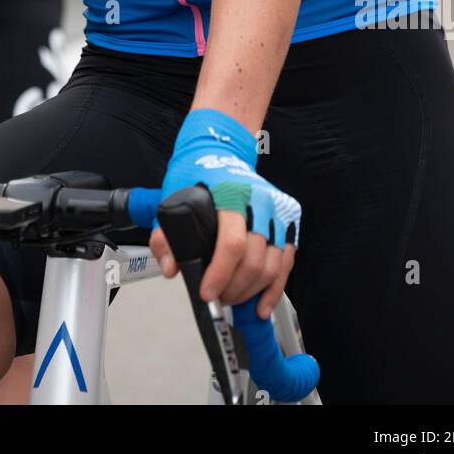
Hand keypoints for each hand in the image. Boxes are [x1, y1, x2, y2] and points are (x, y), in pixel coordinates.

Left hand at [150, 108, 299, 317]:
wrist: (223, 149)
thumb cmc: (198, 172)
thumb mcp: (172, 195)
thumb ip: (166, 234)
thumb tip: (171, 268)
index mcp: (230, 193)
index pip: (232, 243)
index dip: (220, 273)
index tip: (207, 292)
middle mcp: (259, 201)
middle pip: (255, 259)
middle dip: (234, 288)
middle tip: (217, 297)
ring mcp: (277, 209)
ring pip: (273, 264)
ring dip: (252, 290)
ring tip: (233, 298)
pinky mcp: (288, 218)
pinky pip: (287, 260)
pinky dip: (275, 287)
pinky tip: (261, 304)